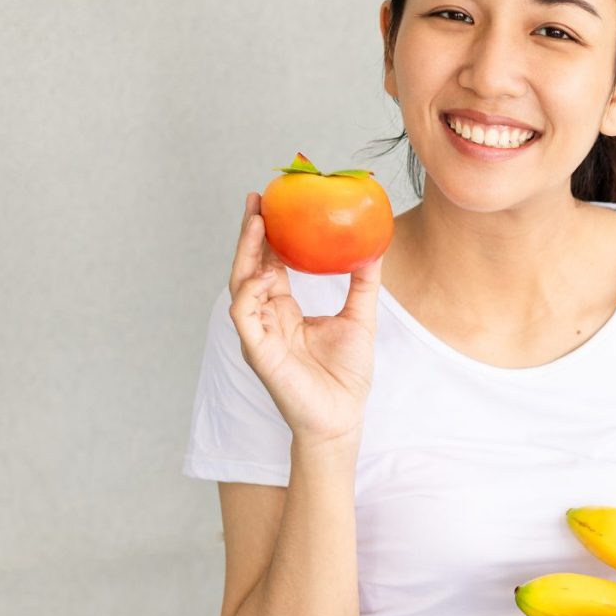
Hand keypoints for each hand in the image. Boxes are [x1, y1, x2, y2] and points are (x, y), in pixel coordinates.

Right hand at [227, 192, 380, 446]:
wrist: (342, 417)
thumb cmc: (345, 374)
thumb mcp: (359, 318)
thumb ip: (362, 284)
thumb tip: (375, 246)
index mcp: (285, 309)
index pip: (270, 263)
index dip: (269, 234)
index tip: (273, 202)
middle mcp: (267, 317)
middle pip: (249, 266)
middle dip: (250, 233)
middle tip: (257, 199)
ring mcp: (259, 333)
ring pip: (241, 285)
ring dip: (246, 253)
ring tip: (256, 223)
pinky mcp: (257, 351)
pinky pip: (244, 315)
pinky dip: (250, 292)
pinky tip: (263, 274)